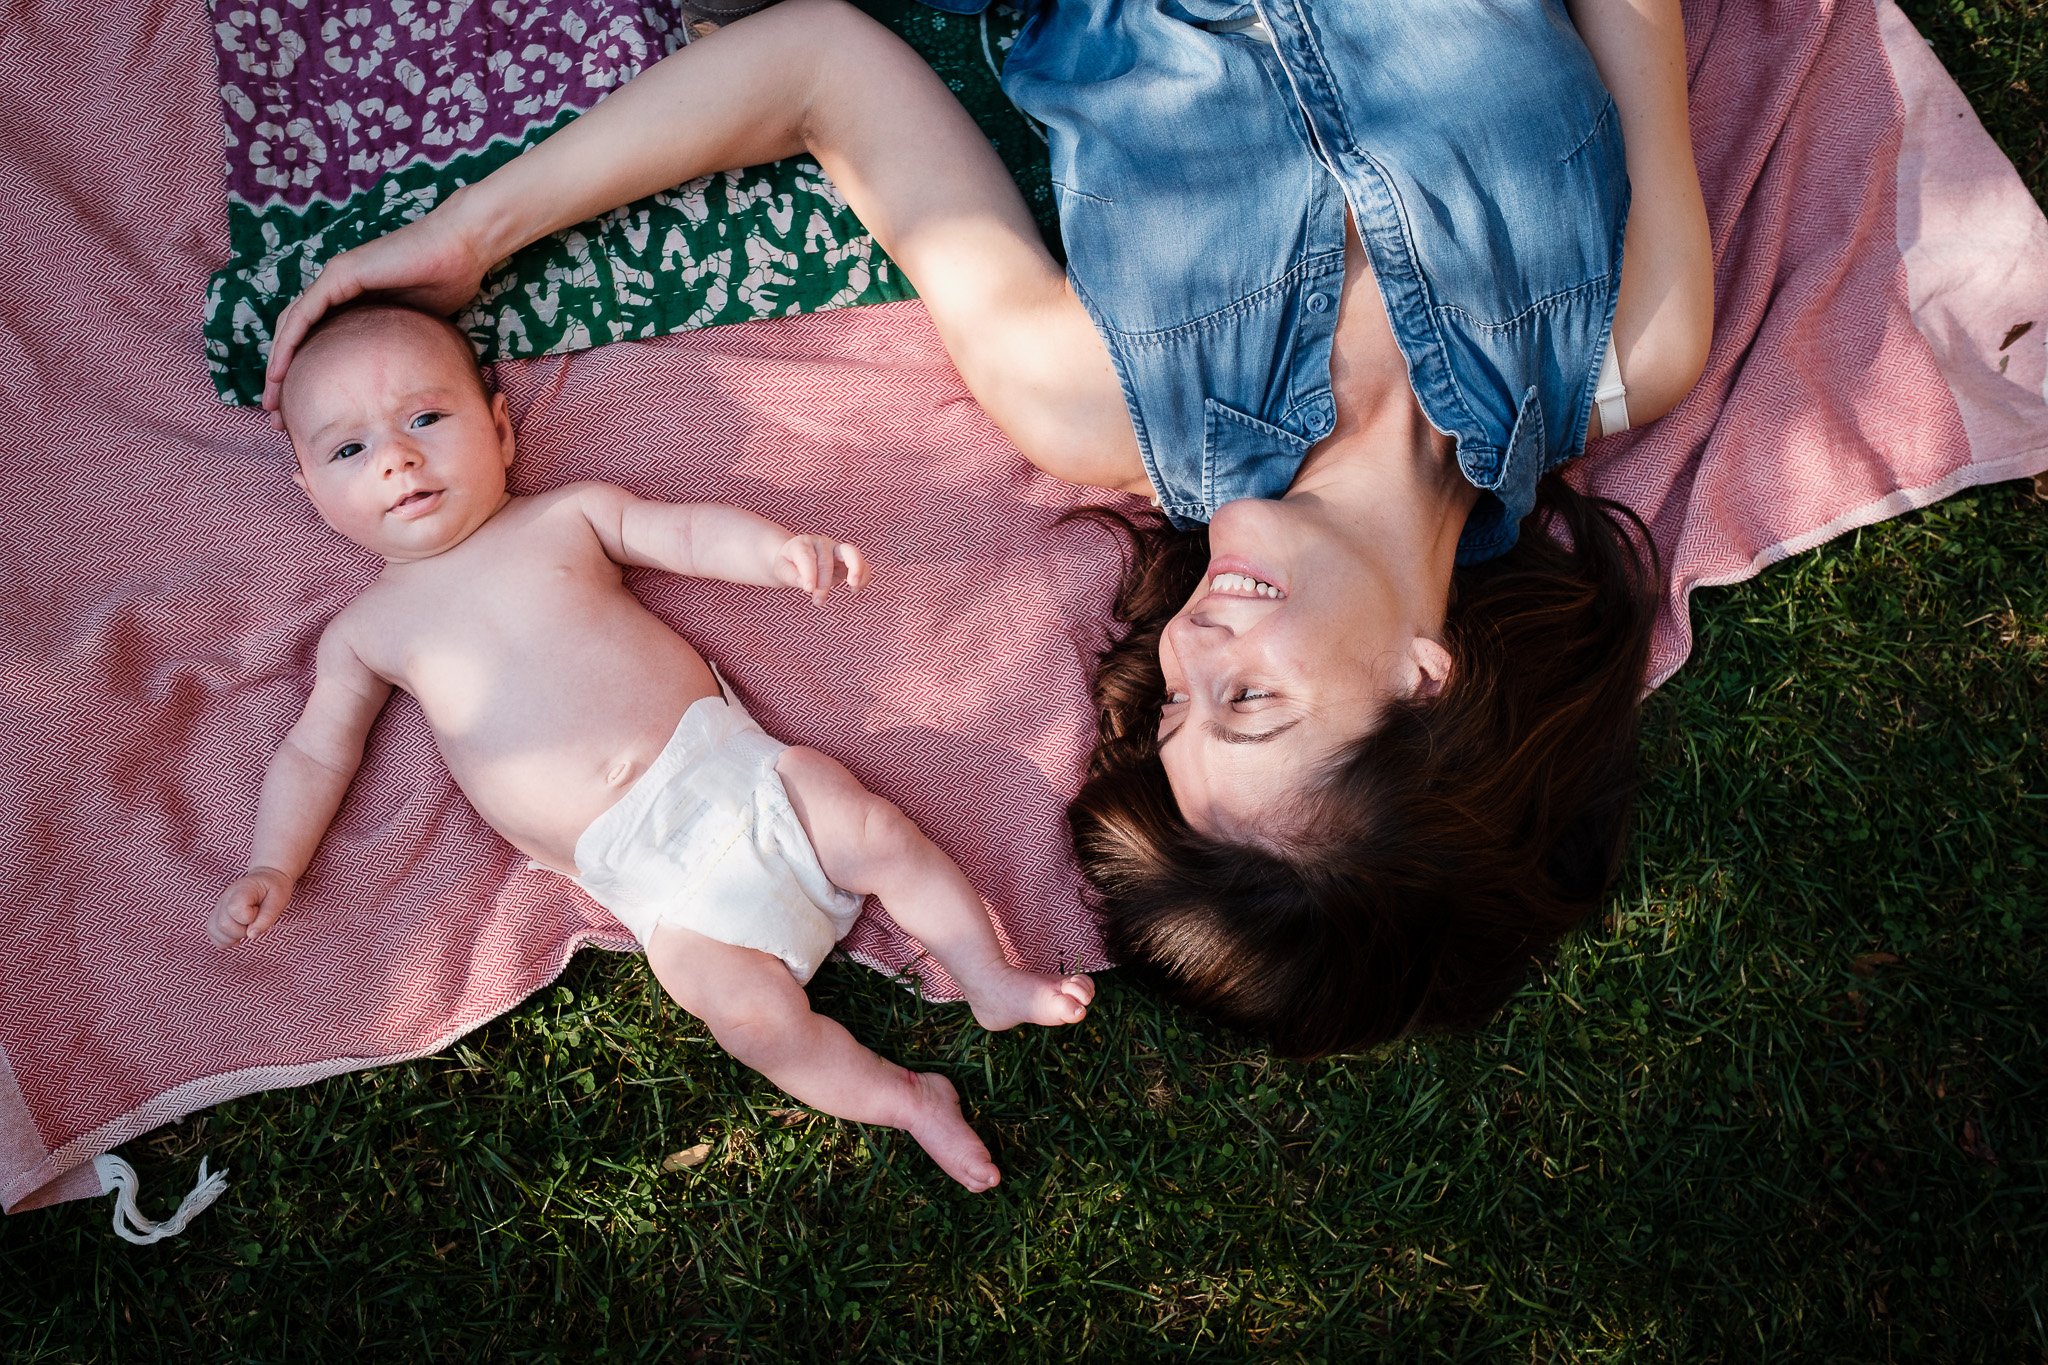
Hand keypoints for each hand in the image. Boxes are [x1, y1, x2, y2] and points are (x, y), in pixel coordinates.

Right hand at [208, 867, 295, 946]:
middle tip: (254, 921)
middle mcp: (225, 898)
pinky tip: (237, 935)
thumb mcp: (279, 900)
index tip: (258, 911)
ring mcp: (219, 907)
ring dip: (232, 937)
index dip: (249, 918)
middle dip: (242, 931)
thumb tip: (251, 935)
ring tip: (246, 928)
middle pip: (223, 925)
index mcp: (241, 889)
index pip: (235, 910)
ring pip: (214, 931)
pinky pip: (212, 933)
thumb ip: (267, 917)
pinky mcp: (217, 915)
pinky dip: (224, 940)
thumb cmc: (274, 889)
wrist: (266, 879)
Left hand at [260, 191, 495, 411]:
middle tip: (278, 415)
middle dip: (283, 378)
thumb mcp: (417, 326)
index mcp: (354, 302)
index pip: (317, 342)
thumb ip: (397, 346)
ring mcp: (335, 280)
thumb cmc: (449, 282)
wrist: (460, 248)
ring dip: (277, 364)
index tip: (300, 412)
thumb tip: (397, 385)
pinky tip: (279, 370)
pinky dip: (288, 343)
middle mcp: (337, 290)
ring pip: (292, 327)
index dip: (305, 375)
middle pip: (297, 338)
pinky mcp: (339, 275)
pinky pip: (303, 314)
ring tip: (271, 399)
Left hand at [775, 535, 867, 604]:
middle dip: (824, 583)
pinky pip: (862, 565)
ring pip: (852, 554)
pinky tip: (855, 590)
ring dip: (855, 571)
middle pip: (827, 560)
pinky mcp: (848, 561)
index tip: (809, 590)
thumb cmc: (787, 565)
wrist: (796, 560)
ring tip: (853, 587)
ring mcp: (837, 550)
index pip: (807, 557)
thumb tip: (807, 585)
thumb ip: (791, 576)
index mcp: (802, 544)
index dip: (809, 573)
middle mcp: (822, 543)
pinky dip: (864, 576)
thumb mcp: (781, 570)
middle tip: (818, 602)